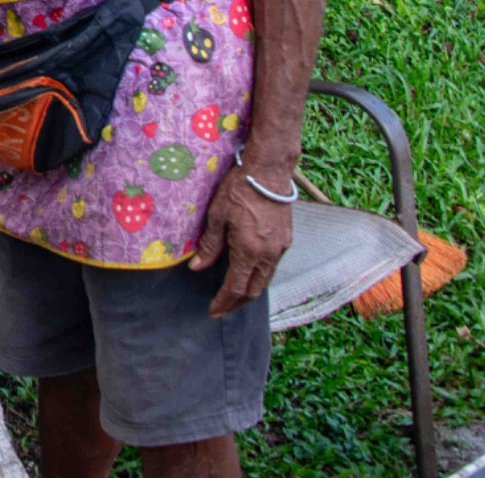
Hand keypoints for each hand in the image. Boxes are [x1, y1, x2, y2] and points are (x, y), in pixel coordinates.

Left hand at [189, 164, 294, 315]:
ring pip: (265, 280)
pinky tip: (249, 274)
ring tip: (233, 297)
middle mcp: (268, 254)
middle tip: (222, 309)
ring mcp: (280, 248)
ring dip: (249, 291)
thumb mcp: (217, 216)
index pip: (236, 287)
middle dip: (237, 303)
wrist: (269, 172)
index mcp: (249, 250)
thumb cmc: (239, 190)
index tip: (213, 312)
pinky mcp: (286, 240)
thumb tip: (197, 268)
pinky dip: (259, 277)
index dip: (224, 302)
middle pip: (254, 290)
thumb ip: (209, 245)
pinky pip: (272, 267)